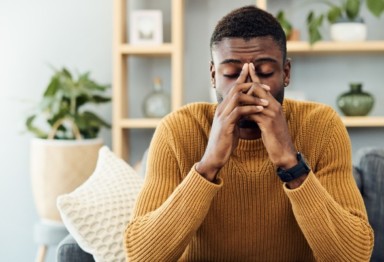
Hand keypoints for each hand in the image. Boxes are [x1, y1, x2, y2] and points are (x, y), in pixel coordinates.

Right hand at [196, 64, 268, 180]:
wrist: (214, 157)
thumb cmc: (224, 143)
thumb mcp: (231, 126)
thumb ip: (236, 116)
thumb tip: (245, 110)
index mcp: (223, 108)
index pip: (233, 88)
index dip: (242, 78)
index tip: (252, 70)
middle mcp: (221, 109)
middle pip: (235, 88)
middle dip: (251, 84)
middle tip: (266, 87)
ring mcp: (222, 116)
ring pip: (237, 98)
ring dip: (253, 97)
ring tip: (266, 100)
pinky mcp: (226, 125)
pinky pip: (239, 112)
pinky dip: (251, 109)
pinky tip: (260, 109)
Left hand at [246, 63, 296, 168]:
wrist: (284, 153)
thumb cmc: (274, 139)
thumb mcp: (267, 123)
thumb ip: (260, 114)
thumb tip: (250, 108)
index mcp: (274, 105)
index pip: (263, 87)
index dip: (255, 76)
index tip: (248, 66)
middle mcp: (274, 106)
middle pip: (259, 88)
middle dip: (248, 81)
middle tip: (240, 74)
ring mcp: (272, 114)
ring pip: (255, 99)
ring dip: (243, 97)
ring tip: (233, 94)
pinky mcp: (268, 123)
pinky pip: (253, 113)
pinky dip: (244, 112)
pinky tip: (237, 113)